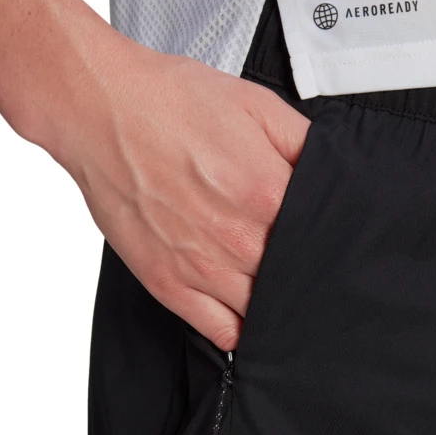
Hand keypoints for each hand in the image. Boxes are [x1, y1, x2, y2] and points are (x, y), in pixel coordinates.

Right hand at [55, 40, 310, 352]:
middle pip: (295, 282)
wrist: (101, 111)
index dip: (331, 245)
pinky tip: (246, 315)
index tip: (329, 245)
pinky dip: (240, 332)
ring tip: (278, 291)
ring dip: (276, 306)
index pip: (323, 242)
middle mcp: (238, 239)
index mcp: (267, 194)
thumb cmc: (170, 103)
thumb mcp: (257, 105)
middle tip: (308, 270)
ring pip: (262, 312)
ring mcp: (202, 268)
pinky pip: (220, 332)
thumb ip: (305, 144)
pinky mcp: (168, 284)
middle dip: (306, 277)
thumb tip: (334, 177)